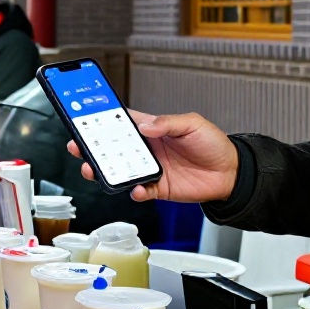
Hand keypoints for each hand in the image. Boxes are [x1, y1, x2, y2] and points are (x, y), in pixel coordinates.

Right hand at [68, 109, 238, 202]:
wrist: (231, 173)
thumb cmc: (213, 144)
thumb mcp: (192, 123)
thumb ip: (168, 123)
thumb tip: (146, 126)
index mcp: (152, 129)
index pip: (121, 122)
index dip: (102, 119)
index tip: (84, 117)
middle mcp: (146, 150)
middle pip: (112, 148)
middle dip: (92, 147)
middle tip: (78, 146)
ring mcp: (150, 169)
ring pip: (119, 171)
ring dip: (105, 171)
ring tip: (95, 169)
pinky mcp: (158, 188)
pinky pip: (139, 191)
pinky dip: (134, 191)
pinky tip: (136, 188)